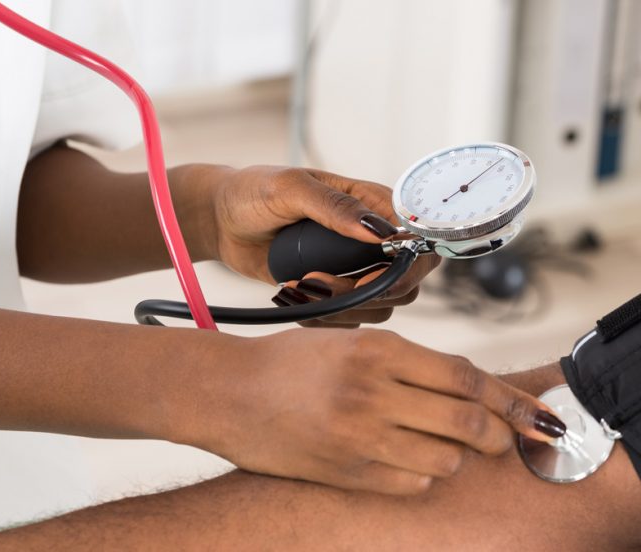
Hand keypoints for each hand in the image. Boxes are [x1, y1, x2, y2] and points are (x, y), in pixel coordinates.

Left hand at [179, 164, 438, 324]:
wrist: (222, 221)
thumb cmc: (255, 192)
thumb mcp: (290, 188)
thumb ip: (335, 206)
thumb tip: (379, 232)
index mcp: (373, 205)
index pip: (417, 239)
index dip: (405, 266)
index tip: (366, 276)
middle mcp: (373, 240)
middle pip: (407, 282)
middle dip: (370, 292)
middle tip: (320, 280)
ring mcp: (357, 269)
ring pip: (381, 306)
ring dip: (343, 306)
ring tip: (301, 284)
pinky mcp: (337, 293)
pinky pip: (352, 320)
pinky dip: (326, 318)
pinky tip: (296, 296)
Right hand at [185, 328, 567, 494]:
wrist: (227, 392)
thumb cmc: (295, 362)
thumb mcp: (354, 342)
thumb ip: (412, 364)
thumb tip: (475, 389)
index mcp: (380, 349)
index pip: (467, 377)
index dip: (511, 400)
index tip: (541, 415)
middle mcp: (374, 391)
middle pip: (467, 422)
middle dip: (500, 435)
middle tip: (505, 439)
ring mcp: (359, 436)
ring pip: (446, 460)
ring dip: (459, 457)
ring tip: (449, 447)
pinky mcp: (345, 472)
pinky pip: (411, 485)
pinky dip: (425, 477)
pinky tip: (412, 463)